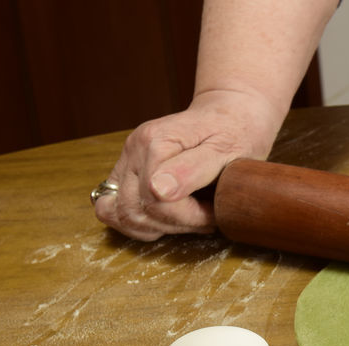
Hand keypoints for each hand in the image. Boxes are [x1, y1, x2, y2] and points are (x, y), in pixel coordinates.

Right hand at [94, 89, 283, 240]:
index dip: (190, 217)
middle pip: (136, 210)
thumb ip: (192, 169)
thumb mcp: (226, 150)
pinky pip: (113, 209)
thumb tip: (157, 190)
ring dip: (157, 226)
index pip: (157, 200)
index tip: (215, 211)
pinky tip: (167, 218)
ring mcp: (127, 160)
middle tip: (205, 217)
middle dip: (175, 224)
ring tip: (189, 217)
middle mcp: (134, 148)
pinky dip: (138, 221)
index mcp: (156, 141)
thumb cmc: (234, 132)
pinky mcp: (126, 171)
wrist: (228, 114)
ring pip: (120, 214)